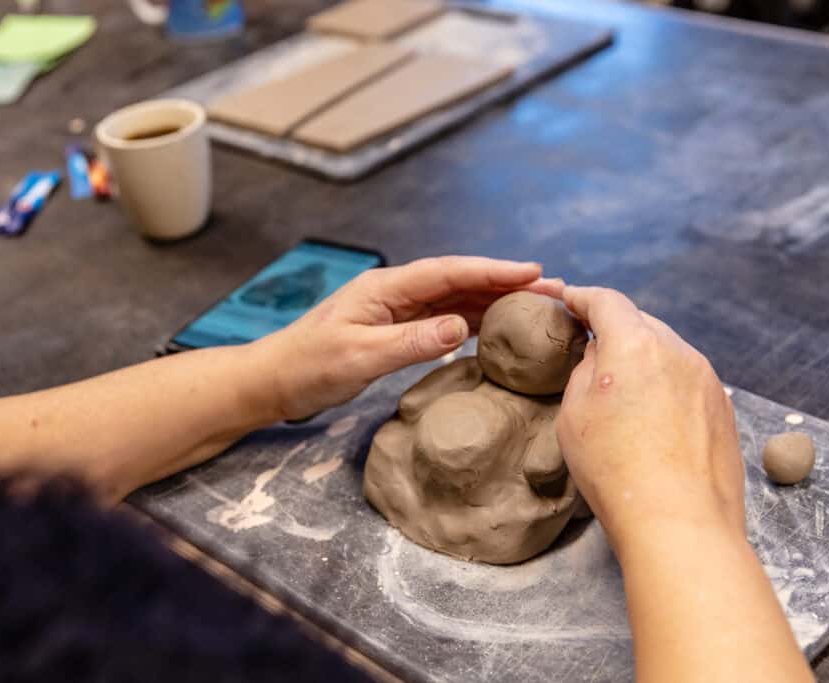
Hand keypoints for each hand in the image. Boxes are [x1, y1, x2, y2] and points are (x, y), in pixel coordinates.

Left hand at [260, 257, 557, 420]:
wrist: (275, 381)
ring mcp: (396, 309)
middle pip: (460, 280)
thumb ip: (411, 342)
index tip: (533, 271)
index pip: (448, 272)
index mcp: (385, 288)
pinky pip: (444, 318)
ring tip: (539, 304)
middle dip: (507, 282)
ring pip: (456, 298)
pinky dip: (475, 319)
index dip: (492, 270)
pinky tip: (500, 325)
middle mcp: (394, 292)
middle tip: (554, 289)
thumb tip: (461, 326)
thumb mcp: (359, 357)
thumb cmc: (308, 367)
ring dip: (496, 300)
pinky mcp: (396, 329)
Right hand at [555, 286, 744, 551]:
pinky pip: (688, 381)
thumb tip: (599, 354)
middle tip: (591, 345)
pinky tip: (652, 417)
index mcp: (635, 344)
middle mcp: (677, 351)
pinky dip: (666, 385)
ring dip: (643, 359)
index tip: (569, 299)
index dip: (583, 297)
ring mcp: (707, 380)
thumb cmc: (615, 469)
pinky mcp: (723, 408)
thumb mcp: (574, 413)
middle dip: (615, 328)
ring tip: (623, 388)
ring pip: (668, 352)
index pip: (607, 302)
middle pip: (641, 323)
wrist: (680, 522)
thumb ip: (585, 370)